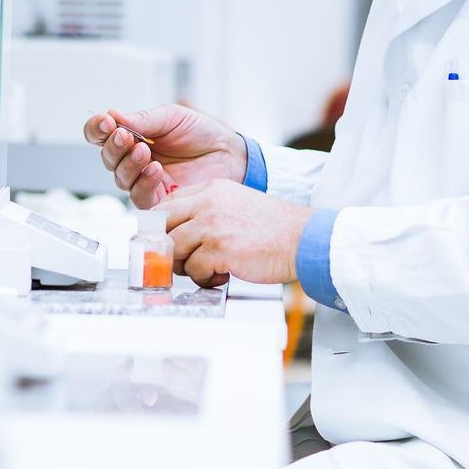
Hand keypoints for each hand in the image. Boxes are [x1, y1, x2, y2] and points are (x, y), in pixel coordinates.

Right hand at [82, 104, 247, 208]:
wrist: (230, 155)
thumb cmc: (201, 134)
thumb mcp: (172, 117)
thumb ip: (143, 119)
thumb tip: (114, 115)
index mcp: (133, 136)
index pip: (102, 134)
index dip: (97, 129)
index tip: (105, 122)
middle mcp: (134, 160)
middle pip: (108, 157)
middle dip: (113, 146)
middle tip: (125, 136)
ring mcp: (144, 181)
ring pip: (120, 177)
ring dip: (128, 163)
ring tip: (145, 151)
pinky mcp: (158, 201)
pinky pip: (139, 196)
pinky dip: (144, 182)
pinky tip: (155, 170)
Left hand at [164, 180, 312, 287]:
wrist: (305, 240)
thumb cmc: (275, 228)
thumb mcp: (237, 204)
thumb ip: (208, 211)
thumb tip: (180, 233)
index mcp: (212, 189)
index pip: (167, 204)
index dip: (163, 228)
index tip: (168, 242)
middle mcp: (208, 203)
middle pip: (163, 226)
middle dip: (167, 248)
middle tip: (180, 261)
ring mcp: (212, 225)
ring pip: (175, 249)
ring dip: (188, 266)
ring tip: (209, 269)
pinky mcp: (220, 249)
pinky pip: (194, 269)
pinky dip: (205, 279)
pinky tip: (223, 275)